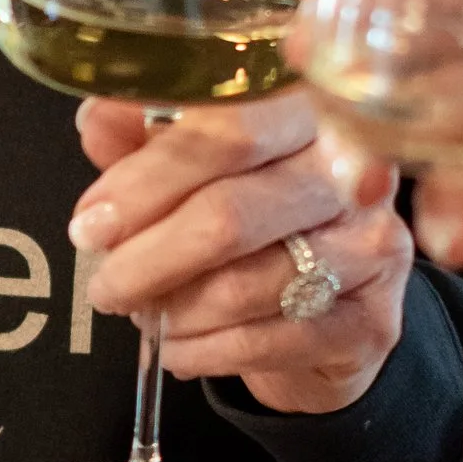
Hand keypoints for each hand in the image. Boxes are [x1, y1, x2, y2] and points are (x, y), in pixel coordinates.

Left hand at [69, 77, 412, 414]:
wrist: (334, 312)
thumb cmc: (257, 225)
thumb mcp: (198, 169)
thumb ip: (148, 138)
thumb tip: (99, 116)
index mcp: (308, 111)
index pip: (226, 130)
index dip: (146, 179)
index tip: (92, 221)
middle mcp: (354, 170)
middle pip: (228, 215)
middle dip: (146, 259)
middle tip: (105, 285)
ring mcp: (371, 247)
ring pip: (242, 287)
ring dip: (172, 311)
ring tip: (146, 313)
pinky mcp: (369, 321)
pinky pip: (264, 342)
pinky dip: (202, 350)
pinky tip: (180, 347)